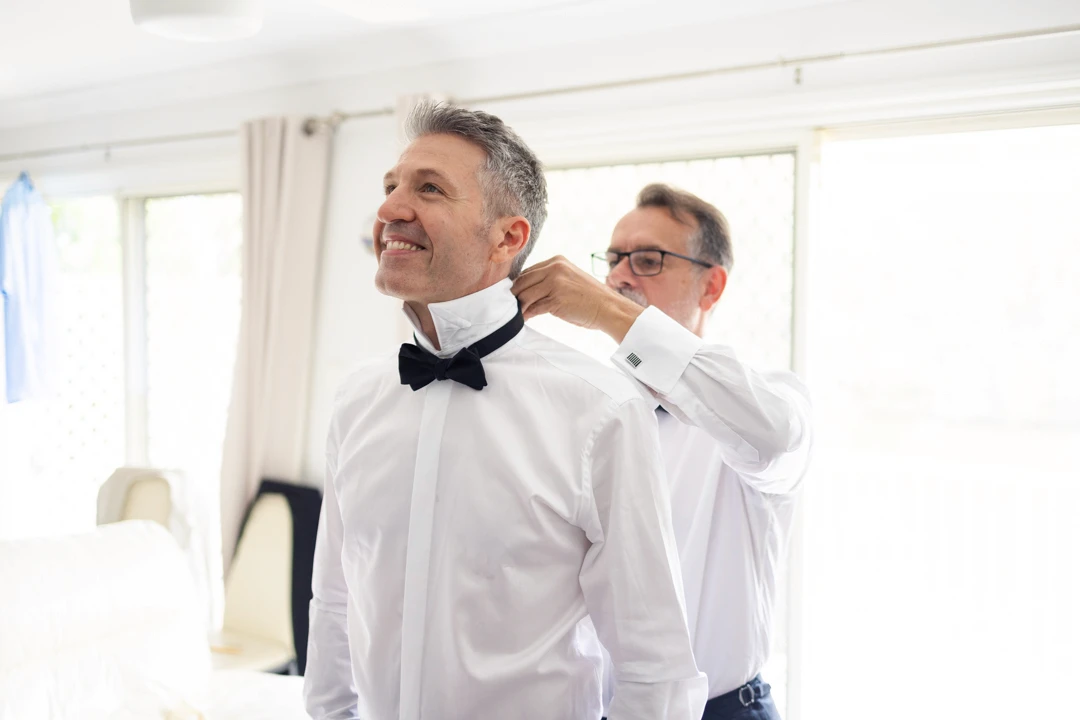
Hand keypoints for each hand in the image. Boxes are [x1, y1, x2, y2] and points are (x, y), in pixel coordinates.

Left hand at [512, 256, 643, 341]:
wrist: (610, 308)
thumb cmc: (590, 298)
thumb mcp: (569, 279)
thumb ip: (550, 280)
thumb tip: (526, 291)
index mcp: (557, 261)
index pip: (528, 271)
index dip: (519, 285)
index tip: (515, 296)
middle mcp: (555, 268)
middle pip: (523, 282)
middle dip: (515, 296)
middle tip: (510, 307)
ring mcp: (555, 283)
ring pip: (525, 295)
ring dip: (519, 307)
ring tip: (516, 315)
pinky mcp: (556, 299)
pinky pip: (533, 308)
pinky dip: (526, 315)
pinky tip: (524, 320)